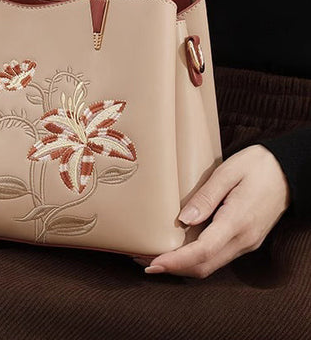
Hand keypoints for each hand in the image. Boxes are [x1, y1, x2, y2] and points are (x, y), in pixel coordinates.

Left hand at [144, 144, 291, 278]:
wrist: (290, 171)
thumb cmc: (258, 165)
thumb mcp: (228, 172)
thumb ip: (207, 196)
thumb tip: (184, 219)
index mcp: (237, 222)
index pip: (203, 251)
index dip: (176, 261)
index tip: (153, 264)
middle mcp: (243, 239)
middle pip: (205, 266)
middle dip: (174, 268)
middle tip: (145, 262)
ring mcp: (247, 243)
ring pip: (211, 265)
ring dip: (184, 266)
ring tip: (157, 257)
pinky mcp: (246, 240)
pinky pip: (218, 256)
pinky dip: (196, 259)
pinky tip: (180, 249)